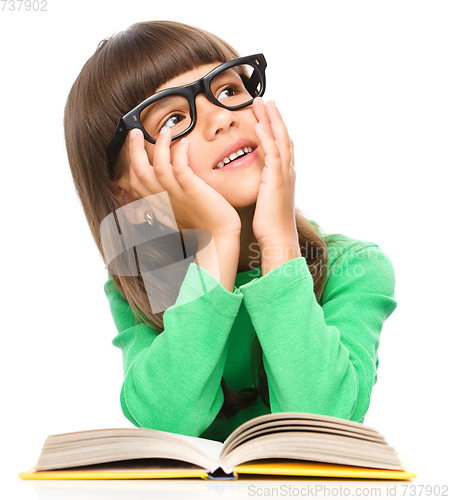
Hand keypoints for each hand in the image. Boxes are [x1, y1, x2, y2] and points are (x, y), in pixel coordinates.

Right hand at [126, 127, 241, 239]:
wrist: (219, 239)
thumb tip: (164, 196)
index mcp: (160, 204)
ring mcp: (178, 195)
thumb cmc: (204, 227)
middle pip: (140, 172)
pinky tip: (184, 142)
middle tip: (135, 132)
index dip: (132, 164)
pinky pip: (180, 168)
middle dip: (134, 150)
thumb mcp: (180, 214)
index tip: (134, 147)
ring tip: (165, 130)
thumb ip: (170, 203)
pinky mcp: (192, 191)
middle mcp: (165, 198)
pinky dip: (179, 152)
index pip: (137, 183)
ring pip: (158, 167)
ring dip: (159, 145)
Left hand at [252, 98, 296, 246]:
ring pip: (280, 140)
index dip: (276, 127)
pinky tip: (258, 125)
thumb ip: (264, 186)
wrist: (278, 237)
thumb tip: (257, 182)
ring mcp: (284, 174)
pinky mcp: (276, 180)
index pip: (282, 145)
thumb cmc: (270, 223)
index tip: (267, 113)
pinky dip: (266, 138)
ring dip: (271, 120)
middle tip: (265, 100)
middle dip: (275, 117)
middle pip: (283, 136)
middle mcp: (288, 171)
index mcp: (284, 174)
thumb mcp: (267, 199)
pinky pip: (273, 154)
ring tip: (263, 103)